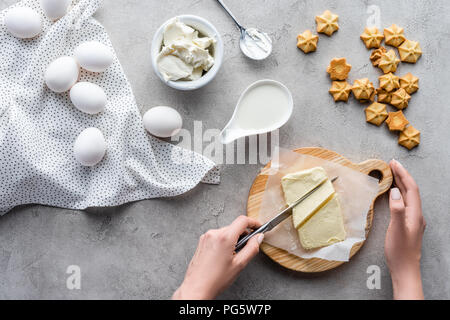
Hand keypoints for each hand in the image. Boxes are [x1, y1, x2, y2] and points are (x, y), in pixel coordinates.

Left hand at [172, 216, 263, 299]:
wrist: (197, 288)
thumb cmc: (215, 279)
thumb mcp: (239, 264)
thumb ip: (252, 248)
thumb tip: (258, 238)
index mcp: (224, 237)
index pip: (242, 221)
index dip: (253, 223)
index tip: (258, 227)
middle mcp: (213, 234)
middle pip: (234, 226)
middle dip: (243, 234)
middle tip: (247, 247)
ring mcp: (206, 237)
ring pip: (226, 232)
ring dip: (233, 239)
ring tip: (233, 255)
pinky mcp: (202, 241)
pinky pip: (217, 236)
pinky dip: (224, 241)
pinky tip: (224, 255)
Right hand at [385, 159, 424, 299]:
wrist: (405, 269)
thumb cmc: (399, 251)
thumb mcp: (396, 229)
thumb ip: (396, 209)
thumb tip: (396, 191)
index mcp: (415, 214)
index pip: (411, 188)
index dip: (403, 174)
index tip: (393, 163)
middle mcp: (416, 214)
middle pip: (411, 190)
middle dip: (402, 175)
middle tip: (391, 164)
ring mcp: (412, 219)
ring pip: (408, 196)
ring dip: (400, 183)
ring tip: (391, 174)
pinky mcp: (407, 223)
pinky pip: (404, 202)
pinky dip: (398, 193)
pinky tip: (393, 194)